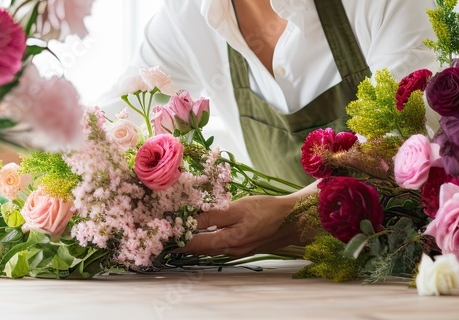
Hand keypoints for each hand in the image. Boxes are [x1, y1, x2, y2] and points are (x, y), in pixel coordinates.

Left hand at [180, 182, 319, 256]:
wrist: (294, 220)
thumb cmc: (268, 210)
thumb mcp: (239, 208)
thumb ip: (214, 214)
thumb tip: (191, 218)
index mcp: (230, 240)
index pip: (196, 242)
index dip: (179, 238)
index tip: (164, 234)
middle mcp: (232, 249)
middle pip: (201, 248)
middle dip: (183, 243)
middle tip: (167, 237)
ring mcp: (238, 249)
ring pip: (210, 248)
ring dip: (194, 242)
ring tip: (178, 235)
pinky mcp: (244, 246)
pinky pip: (220, 245)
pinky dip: (208, 240)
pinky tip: (202, 234)